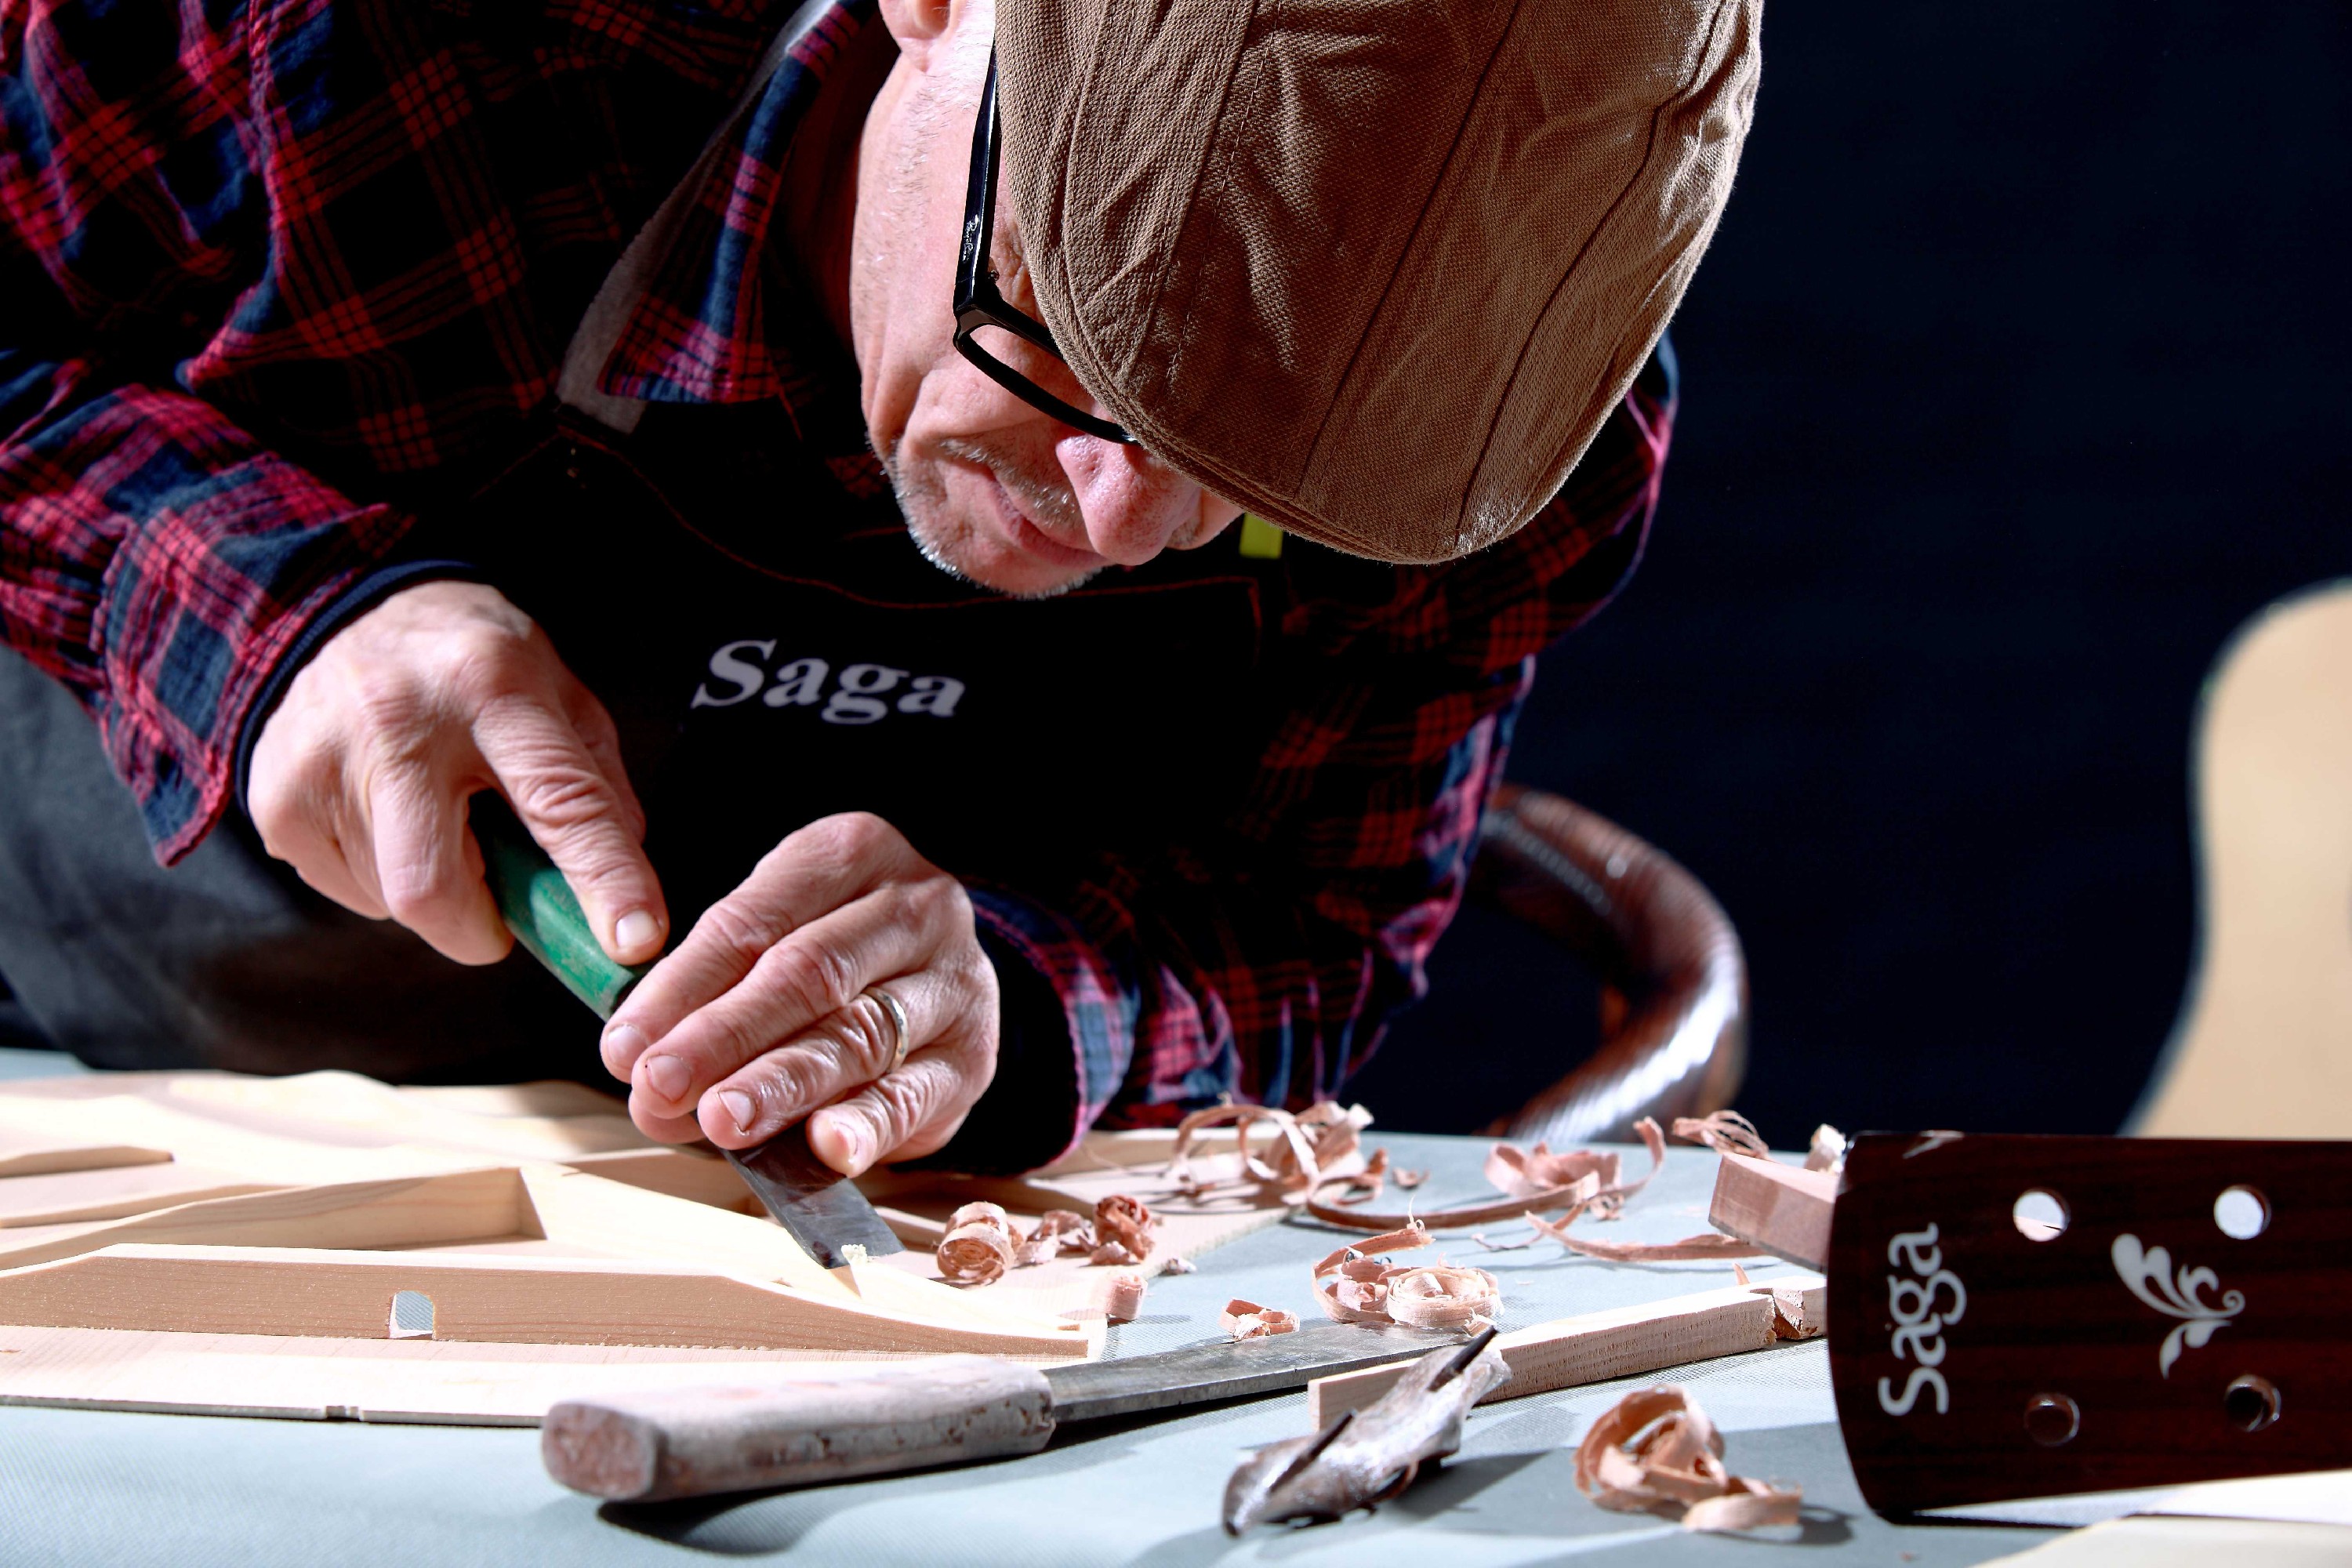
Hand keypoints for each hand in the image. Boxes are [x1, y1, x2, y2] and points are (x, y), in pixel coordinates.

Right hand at [247, 580, 666, 966]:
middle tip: (501, 896)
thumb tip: (621, 893)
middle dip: (480, 925)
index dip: (603, 879)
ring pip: (395, 901)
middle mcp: (398, 722)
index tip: (634, 940)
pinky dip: (387, 876)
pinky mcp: (275, 802)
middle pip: (435, 888)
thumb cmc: (468, 663)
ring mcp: (322, 764)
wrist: (335, 608)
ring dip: (438, 887)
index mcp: (492, 686)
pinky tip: (387, 813)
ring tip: (435, 814)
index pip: (559, 801)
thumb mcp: (555, 690)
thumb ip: (597, 785)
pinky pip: (352, 892)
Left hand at [598, 812, 999, 1176]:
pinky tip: (826, 1147)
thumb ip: (709, 995)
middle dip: (725, 1037)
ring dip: (782, 1084)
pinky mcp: (974, 1056)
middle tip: (660, 1087)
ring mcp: (956, 980)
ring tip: (722, 1120)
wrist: (936, 985)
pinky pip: (915, 1094)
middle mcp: (917, 905)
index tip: (623, 1048)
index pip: (752, 922)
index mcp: (851, 852)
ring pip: (860, 1034)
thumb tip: (638, 1066)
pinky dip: (866, 1124)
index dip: (681, 988)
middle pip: (809, 973)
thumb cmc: (828, 963)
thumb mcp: (769, 944)